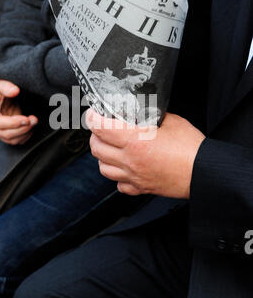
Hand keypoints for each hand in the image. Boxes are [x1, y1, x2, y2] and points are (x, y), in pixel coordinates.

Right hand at [0, 79, 37, 144]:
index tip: (27, 119)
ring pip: (12, 140)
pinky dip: (25, 136)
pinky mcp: (5, 135)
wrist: (2, 94)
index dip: (14, 123)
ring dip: (26, 133)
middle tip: (34, 119)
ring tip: (34, 121)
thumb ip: (6, 85)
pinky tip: (31, 127)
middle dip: (23, 128)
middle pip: (6, 134)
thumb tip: (14, 91)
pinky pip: (16, 141)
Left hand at [86, 109, 205, 198]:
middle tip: (102, 129)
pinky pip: (119, 185)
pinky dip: (117, 176)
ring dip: (103, 156)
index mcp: (135, 141)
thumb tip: (142, 110)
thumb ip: (151, 115)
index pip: (100, 127)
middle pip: (96, 148)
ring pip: (103, 168)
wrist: (204, 173)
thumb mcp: (171, 121)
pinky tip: (124, 168)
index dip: (93, 117)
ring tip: (110, 148)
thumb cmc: (191, 148)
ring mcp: (134, 176)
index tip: (93, 113)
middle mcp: (130, 160)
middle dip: (95, 135)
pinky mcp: (141, 188)